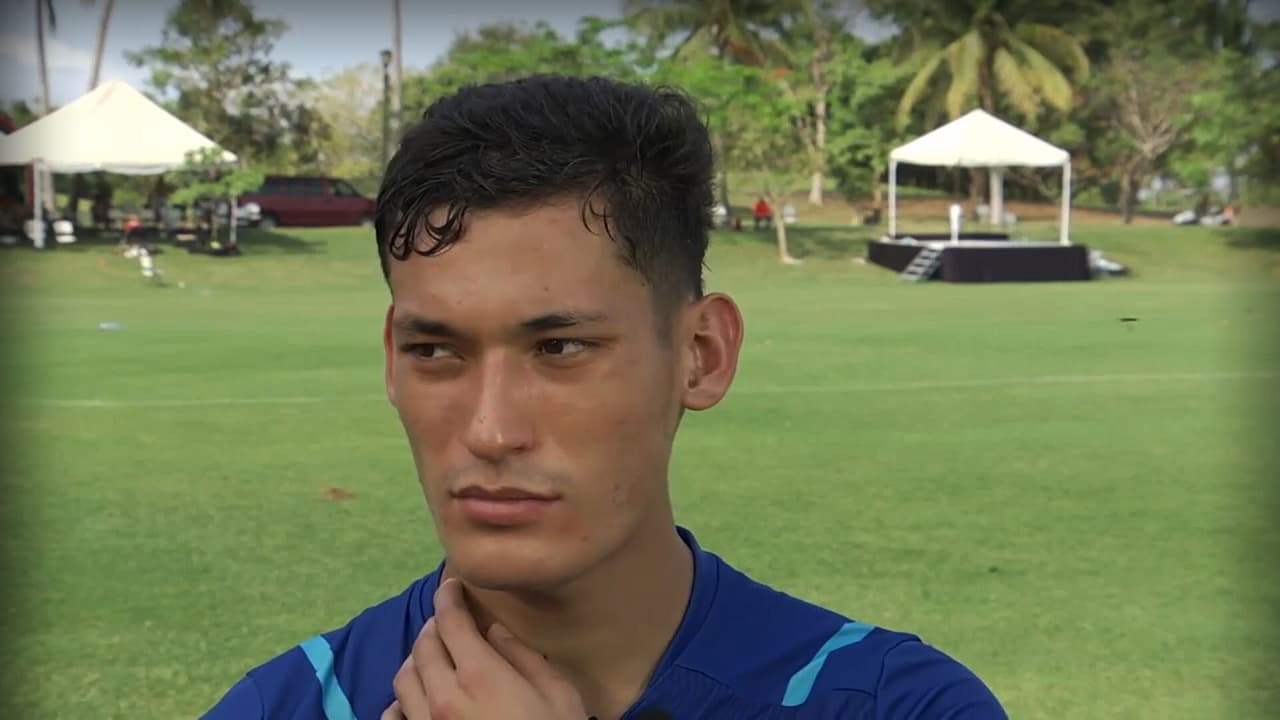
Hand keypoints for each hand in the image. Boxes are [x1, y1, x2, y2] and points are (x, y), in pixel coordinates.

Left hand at [383, 578, 588, 719]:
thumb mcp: (557, 694)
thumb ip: (523, 657)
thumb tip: (495, 631)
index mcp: (480, 675)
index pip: (450, 621)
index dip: (448, 596)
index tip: (451, 585)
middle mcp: (444, 697)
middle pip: (423, 646)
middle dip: (433, 625)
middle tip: (447, 621)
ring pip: (404, 679)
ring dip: (417, 660)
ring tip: (432, 658)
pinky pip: (395, 717)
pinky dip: (402, 702)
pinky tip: (415, 702)